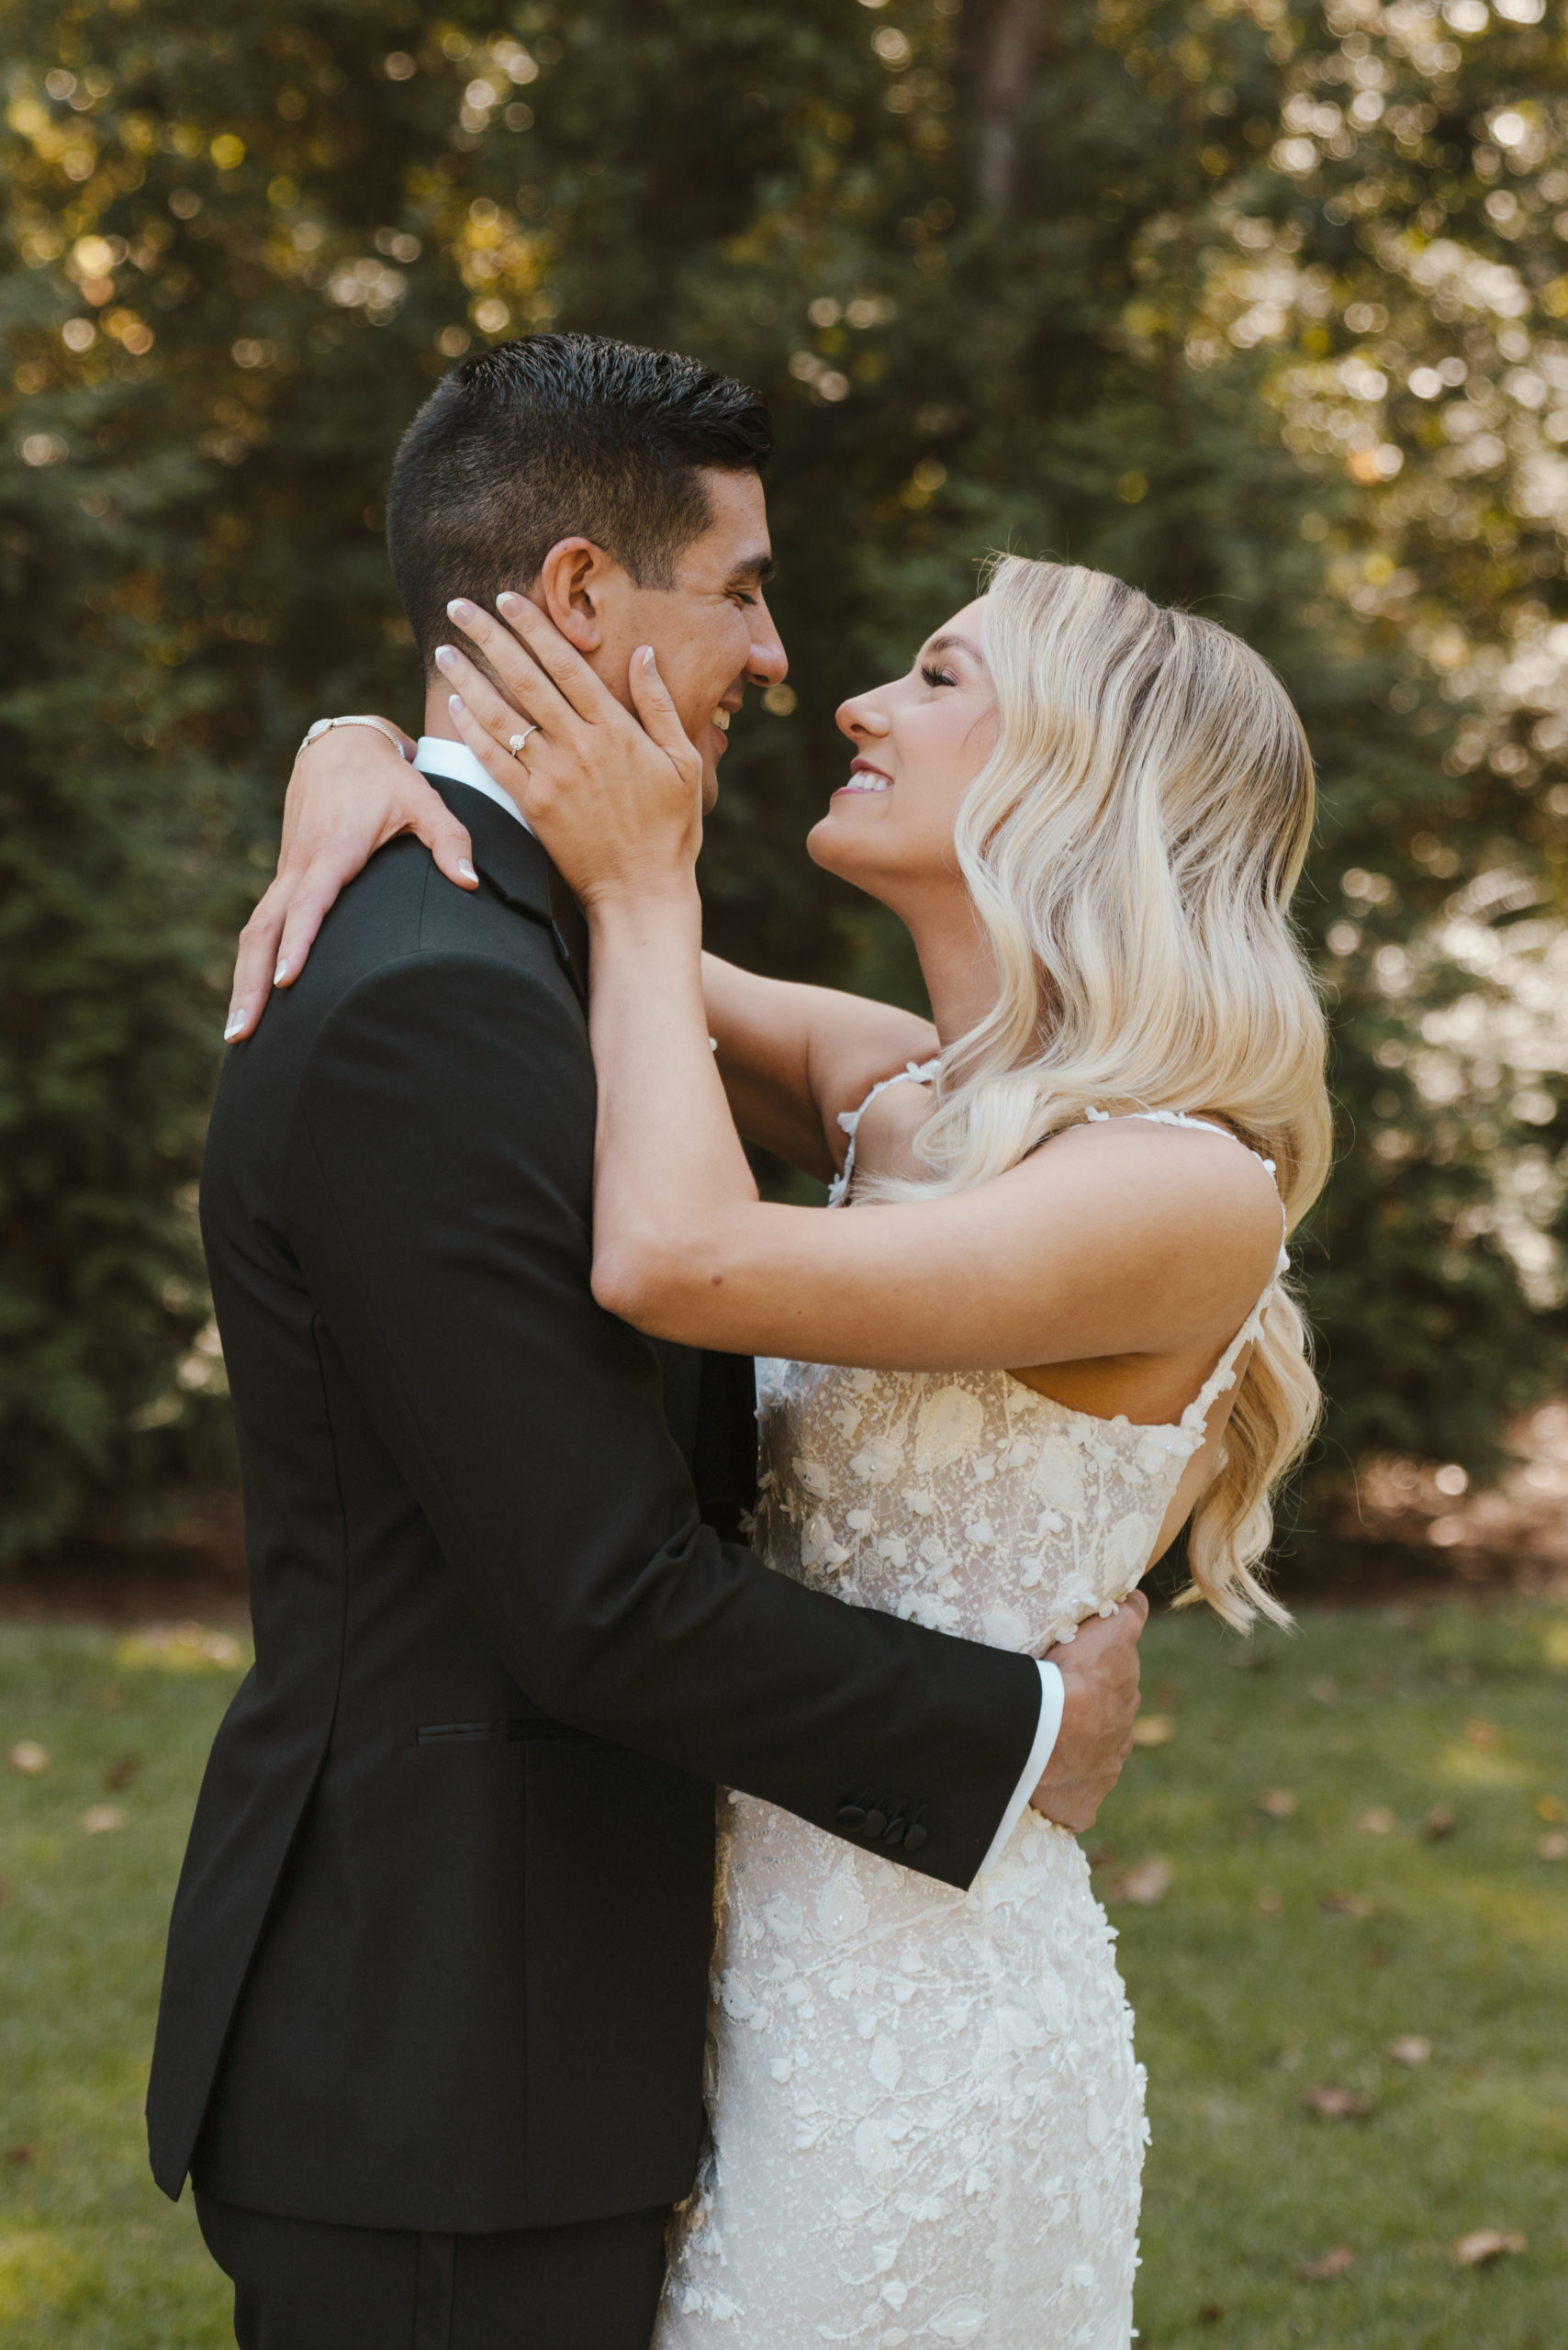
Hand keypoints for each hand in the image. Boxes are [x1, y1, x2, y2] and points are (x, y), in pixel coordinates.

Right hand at [225, 722, 475, 1040]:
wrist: (341, 746)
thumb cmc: (388, 777)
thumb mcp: (424, 799)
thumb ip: (450, 839)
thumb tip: (470, 882)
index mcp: (332, 850)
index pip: (309, 906)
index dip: (298, 944)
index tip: (287, 983)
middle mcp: (301, 865)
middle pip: (264, 931)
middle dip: (251, 985)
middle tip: (242, 1035)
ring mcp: (288, 872)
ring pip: (255, 932)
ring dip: (244, 982)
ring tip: (239, 1034)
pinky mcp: (286, 877)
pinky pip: (261, 924)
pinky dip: (252, 962)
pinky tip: (253, 999)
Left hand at [437, 594, 703, 911]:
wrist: (642, 892)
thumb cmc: (671, 829)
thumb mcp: (684, 763)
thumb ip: (660, 706)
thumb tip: (645, 654)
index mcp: (617, 730)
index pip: (567, 665)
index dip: (534, 628)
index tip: (507, 599)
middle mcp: (581, 746)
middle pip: (526, 678)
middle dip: (490, 636)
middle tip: (459, 605)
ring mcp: (554, 777)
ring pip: (502, 715)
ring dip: (469, 676)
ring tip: (444, 647)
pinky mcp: (534, 807)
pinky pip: (495, 761)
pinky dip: (473, 731)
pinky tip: (455, 704)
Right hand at [1028, 1590, 1147, 1832]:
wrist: (1053, 1729)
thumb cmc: (1078, 1676)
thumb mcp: (1110, 1633)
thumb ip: (1129, 1617)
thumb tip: (1139, 1600)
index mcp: (1125, 1706)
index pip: (1117, 1696)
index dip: (1099, 1687)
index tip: (1079, 1682)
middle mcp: (1120, 1745)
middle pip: (1107, 1731)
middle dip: (1089, 1723)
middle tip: (1058, 1711)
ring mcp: (1103, 1778)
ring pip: (1091, 1765)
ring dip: (1075, 1757)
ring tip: (1044, 1748)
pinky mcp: (1082, 1807)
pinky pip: (1074, 1804)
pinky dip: (1064, 1798)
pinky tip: (1045, 1788)